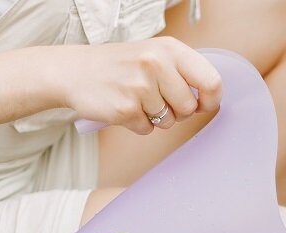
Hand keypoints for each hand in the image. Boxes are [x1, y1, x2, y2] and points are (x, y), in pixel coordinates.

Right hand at [55, 37, 221, 134]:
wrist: (74, 71)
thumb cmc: (121, 65)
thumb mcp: (155, 54)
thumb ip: (184, 72)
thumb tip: (211, 99)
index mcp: (170, 49)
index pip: (211, 81)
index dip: (210, 99)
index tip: (203, 104)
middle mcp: (156, 64)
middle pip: (190, 108)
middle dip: (178, 111)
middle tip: (157, 99)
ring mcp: (140, 87)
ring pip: (169, 121)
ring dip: (155, 117)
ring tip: (136, 99)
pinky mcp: (125, 109)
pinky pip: (147, 130)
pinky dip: (137, 124)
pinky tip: (124, 106)